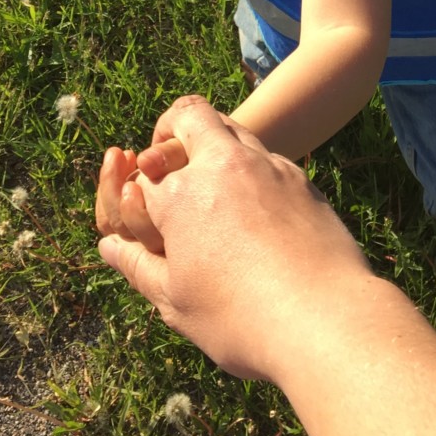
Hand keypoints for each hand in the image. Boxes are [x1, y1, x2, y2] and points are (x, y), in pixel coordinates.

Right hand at [96, 95, 373, 378]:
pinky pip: (268, 159)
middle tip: (170, 163)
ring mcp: (268, 167)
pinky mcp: (302, 179)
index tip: (146, 219)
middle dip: (173, 129)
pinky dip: (253, 171)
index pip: (144, 175)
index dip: (137, 195)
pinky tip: (257, 214)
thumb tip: (108, 247)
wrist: (326, 319)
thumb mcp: (176, 302)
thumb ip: (138, 267)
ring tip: (214, 188)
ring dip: (217, 144)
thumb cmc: (241, 318)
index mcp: (181, 195)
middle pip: (190, 116)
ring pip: (234, 129)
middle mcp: (223, 166)